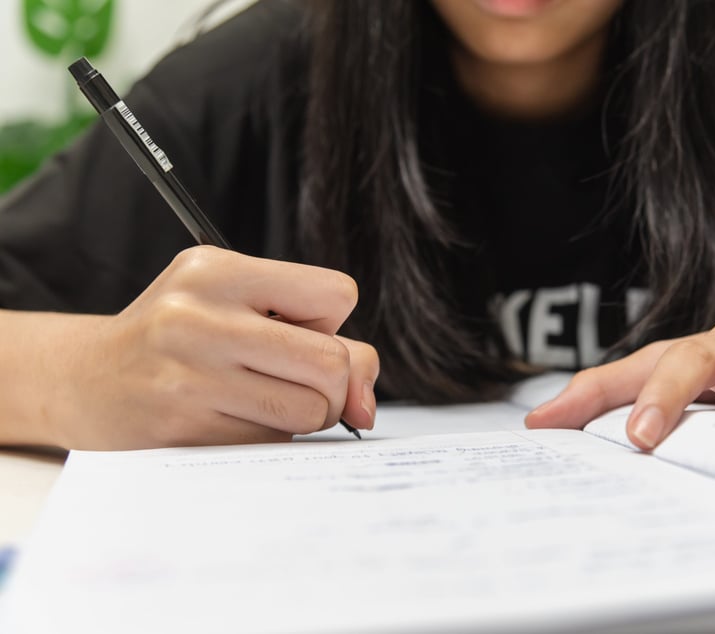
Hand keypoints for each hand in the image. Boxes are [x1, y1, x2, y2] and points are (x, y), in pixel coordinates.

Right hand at [46, 246, 378, 449]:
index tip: (296, 329)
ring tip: (262, 397)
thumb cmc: (177, 338)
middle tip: (294, 378)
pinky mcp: (183, 429)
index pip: (336, 294)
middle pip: (332, 362)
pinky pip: (274, 443)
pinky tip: (230, 418)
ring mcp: (188, 376)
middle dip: (331, 382)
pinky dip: (270, 436)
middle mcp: (199, 317)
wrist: (84, 380)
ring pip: (311, 410)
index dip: (330, 321)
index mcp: (219, 271)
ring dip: (304, 414)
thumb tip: (366, 406)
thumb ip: (321, 339)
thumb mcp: (237, 305)